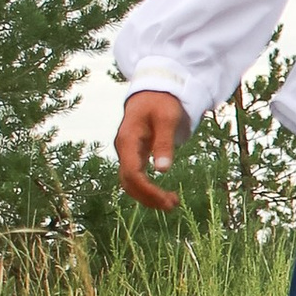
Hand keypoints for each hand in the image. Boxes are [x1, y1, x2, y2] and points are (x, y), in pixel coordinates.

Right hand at [115, 88, 186, 210]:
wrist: (153, 90)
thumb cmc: (161, 102)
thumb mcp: (167, 119)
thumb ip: (163, 143)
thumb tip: (162, 170)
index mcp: (128, 139)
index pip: (132, 173)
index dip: (147, 190)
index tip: (166, 200)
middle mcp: (123, 149)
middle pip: (129, 182)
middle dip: (149, 197)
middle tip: (173, 206)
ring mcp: (126, 152)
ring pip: (131, 182)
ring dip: (148, 196)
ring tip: (172, 203)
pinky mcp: (133, 154)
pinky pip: (136, 177)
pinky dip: (147, 189)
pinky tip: (163, 195)